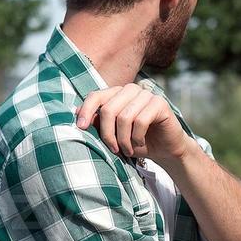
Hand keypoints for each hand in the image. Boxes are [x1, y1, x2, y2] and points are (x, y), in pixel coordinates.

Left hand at [75, 84, 191, 165]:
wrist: (164, 150)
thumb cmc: (136, 142)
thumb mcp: (113, 135)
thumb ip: (98, 123)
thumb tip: (77, 113)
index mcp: (117, 94)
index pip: (96, 96)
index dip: (86, 110)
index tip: (80, 128)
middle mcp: (130, 90)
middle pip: (109, 109)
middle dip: (108, 134)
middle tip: (114, 150)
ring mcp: (146, 95)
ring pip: (124, 117)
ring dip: (124, 139)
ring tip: (127, 150)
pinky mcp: (159, 103)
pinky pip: (141, 121)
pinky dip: (137, 138)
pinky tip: (140, 144)